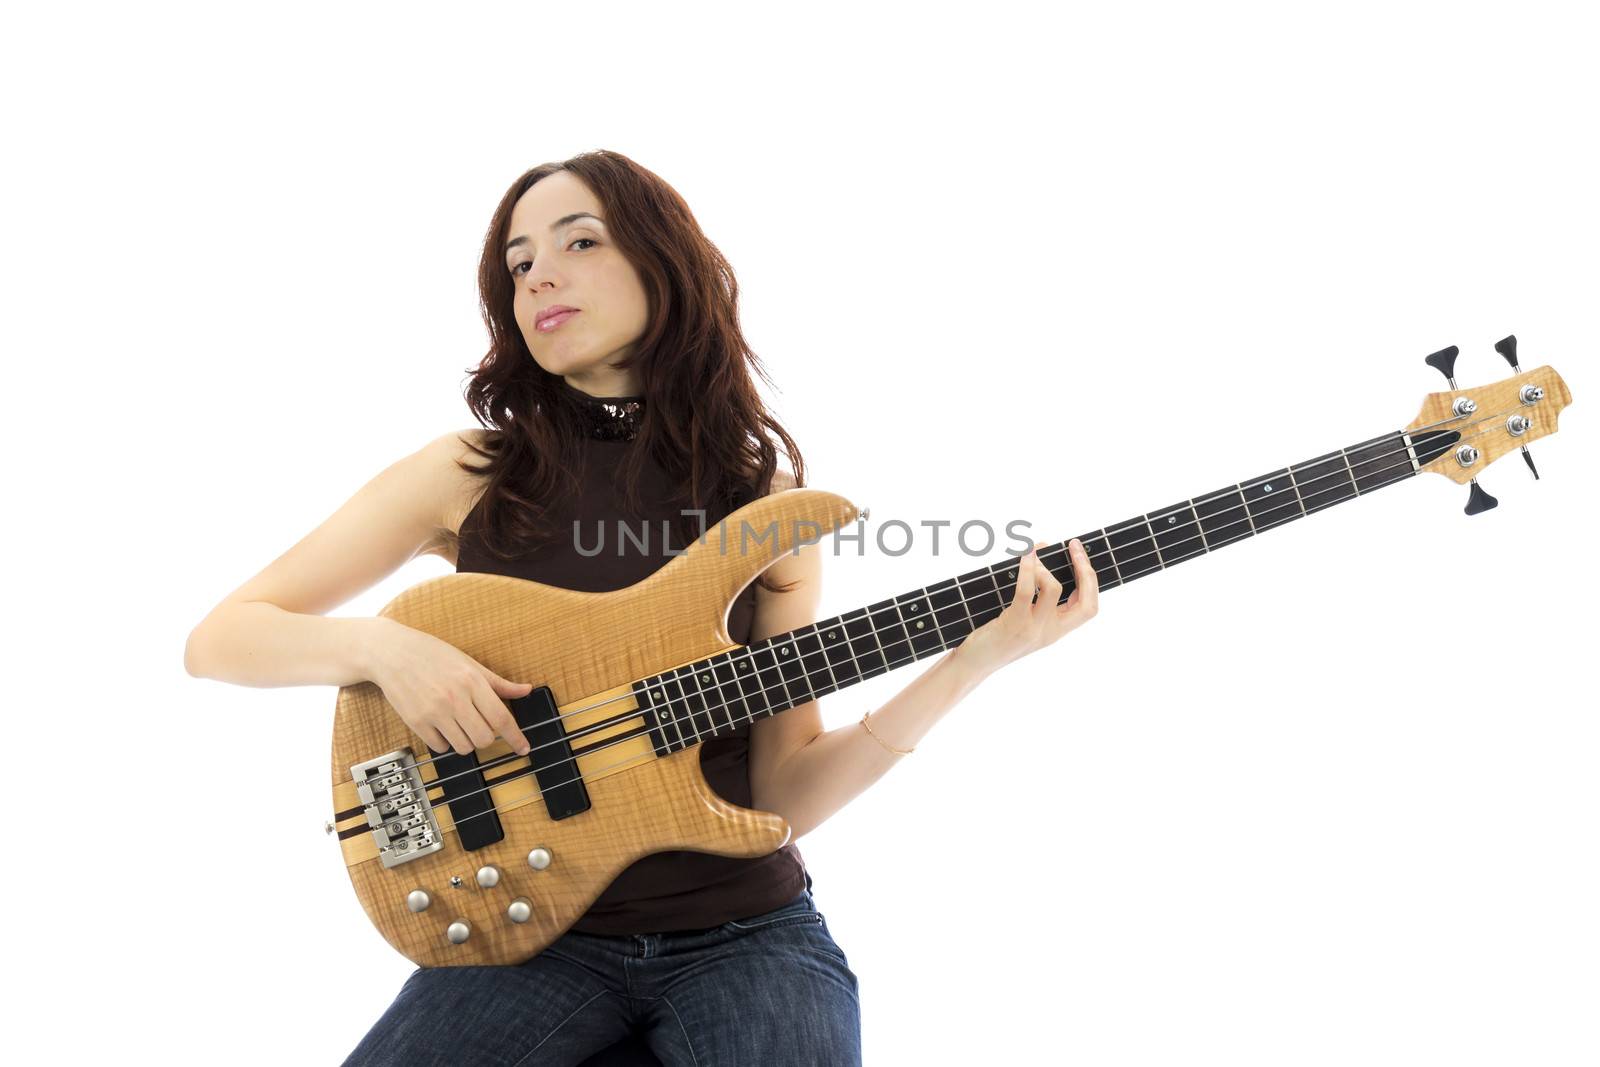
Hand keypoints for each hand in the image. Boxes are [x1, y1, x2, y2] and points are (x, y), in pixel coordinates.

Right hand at [366, 619, 533, 755]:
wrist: (391, 653)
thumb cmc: (432, 655)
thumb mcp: (469, 663)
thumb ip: (498, 683)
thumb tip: (526, 690)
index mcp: (472, 681)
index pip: (501, 718)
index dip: (516, 737)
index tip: (524, 748)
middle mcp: (455, 699)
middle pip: (484, 738)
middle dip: (487, 738)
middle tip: (481, 726)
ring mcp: (434, 712)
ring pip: (463, 747)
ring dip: (466, 741)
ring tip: (459, 724)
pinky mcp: (416, 722)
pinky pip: (440, 747)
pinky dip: (445, 742)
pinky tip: (442, 726)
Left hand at [956, 538, 1099, 677]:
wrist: (975, 664)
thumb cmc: (996, 636)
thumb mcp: (1024, 619)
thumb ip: (1036, 595)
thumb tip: (1040, 552)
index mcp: (1057, 630)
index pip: (1089, 608)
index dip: (1090, 579)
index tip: (1080, 555)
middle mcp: (1050, 632)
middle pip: (1086, 603)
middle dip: (1085, 569)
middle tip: (1074, 546)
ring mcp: (1034, 629)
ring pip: (1054, 589)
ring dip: (1044, 566)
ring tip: (1032, 556)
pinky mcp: (1014, 623)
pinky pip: (1027, 591)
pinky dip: (1027, 569)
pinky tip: (1025, 556)